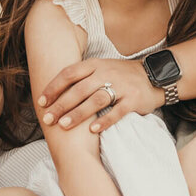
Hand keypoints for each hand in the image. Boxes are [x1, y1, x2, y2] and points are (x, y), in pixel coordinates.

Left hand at [37, 58, 159, 132]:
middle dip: (61, 104)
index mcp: (95, 65)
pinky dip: (104, 121)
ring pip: (96, 100)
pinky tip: (92, 130)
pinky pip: (117, 111)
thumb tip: (54, 94)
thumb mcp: (101, 69)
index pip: (70, 73)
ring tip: (64, 125)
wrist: (154, 76)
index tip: (41, 101)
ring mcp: (121, 86)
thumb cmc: (120, 75)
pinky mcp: (133, 100)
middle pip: (80, 89)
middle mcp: (106, 73)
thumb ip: (81, 78)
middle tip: (48, 119)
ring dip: (78, 113)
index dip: (54, 87)